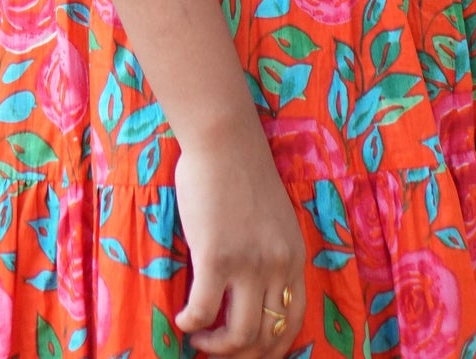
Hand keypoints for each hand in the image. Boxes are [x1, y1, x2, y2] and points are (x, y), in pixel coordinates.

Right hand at [173, 127, 306, 357]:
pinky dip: (190, 323)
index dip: (270, 349)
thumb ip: (269, 254)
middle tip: (216, 349)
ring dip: (215, 346)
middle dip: (240, 356)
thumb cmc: (241, 171)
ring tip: (198, 335)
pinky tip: (182, 318)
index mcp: (293, 256)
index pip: (293, 323)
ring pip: (239, 336)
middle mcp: (278, 265)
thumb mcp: (273, 219)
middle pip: (267, 337)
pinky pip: (203, 311)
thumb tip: (251, 292)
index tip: (247, 352)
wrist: (224, 138)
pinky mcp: (216, 257)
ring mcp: (248, 263)